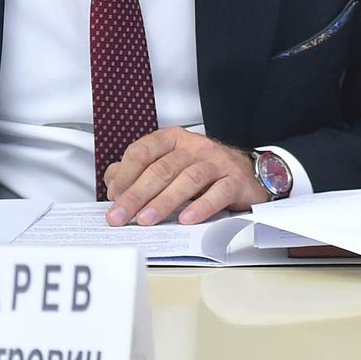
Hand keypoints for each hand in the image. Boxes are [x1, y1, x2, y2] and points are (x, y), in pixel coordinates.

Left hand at [103, 127, 267, 226]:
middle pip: (162, 169)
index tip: (113, 196)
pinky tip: (186, 219)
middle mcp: (195, 147)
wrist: (247, 174)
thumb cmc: (203, 172)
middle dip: (137, 194)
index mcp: (174, 140)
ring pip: (188, 179)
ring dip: (164, 201)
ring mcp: (217, 161)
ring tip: (146, 220)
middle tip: (120, 216)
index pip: (144, 151)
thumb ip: (139, 171)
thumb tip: (112, 181)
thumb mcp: (169, 165)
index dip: (125, 174)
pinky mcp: (235, 180)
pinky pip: (218, 192)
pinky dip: (201, 206)